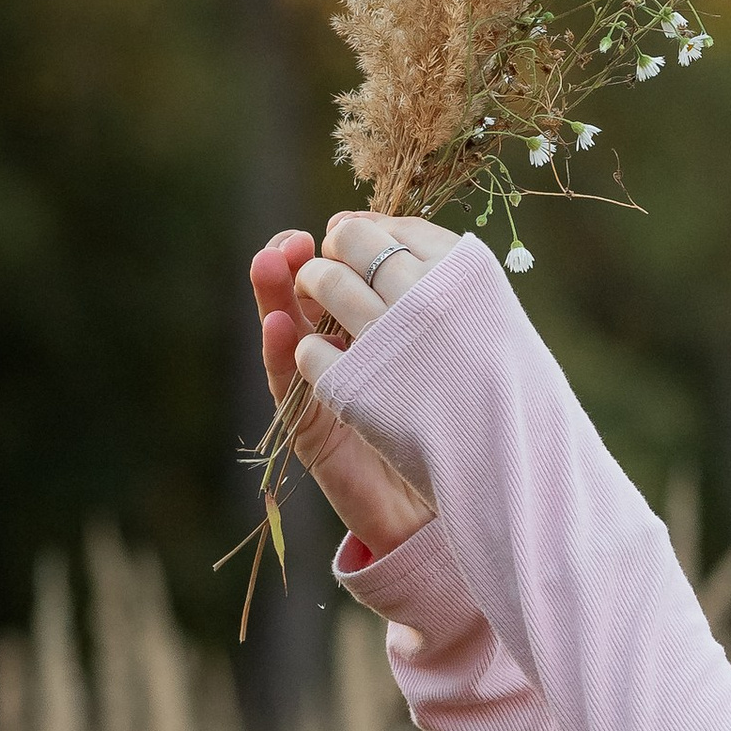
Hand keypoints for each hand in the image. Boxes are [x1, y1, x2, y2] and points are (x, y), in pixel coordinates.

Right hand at [248, 214, 450, 559]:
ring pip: (287, 328)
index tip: (344, 224)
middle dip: (301, 261)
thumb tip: (430, 249)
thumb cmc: (457, 428)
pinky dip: (281, 354)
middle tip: (301, 242)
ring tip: (273, 262)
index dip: (340, 247)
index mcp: (377, 324)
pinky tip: (281, 327)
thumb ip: (432, 312)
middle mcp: (343, 349)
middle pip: (307, 292)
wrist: (453, 506)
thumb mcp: (452, 360)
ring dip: (276, 293)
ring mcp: (322, 385)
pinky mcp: (311, 427)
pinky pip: (287, 385)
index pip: (348, 273)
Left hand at [290, 212, 471, 386]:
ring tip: (322, 304)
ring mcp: (393, 344)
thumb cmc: (488, 384)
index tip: (361, 248)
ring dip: (312, 285)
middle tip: (335, 270)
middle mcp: (431, 299)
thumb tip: (345, 220)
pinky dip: (310, 349)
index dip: (370, 233)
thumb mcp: (478, 315)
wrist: (499, 464)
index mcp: (467, 273)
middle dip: (334, 250)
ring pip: (327, 285)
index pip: (400, 228)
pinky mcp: (361, 391)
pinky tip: (330, 358)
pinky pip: (312, 351)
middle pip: (355, 242)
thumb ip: (429, 268)